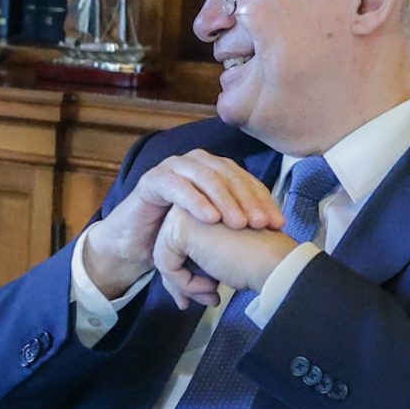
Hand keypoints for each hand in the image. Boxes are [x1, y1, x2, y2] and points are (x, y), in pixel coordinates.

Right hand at [83, 150, 284, 296]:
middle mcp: (196, 164)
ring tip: (238, 223)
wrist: (132, 244)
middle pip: (230, 176)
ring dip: (225, 200)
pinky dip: (195, 201)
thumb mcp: (213, 230)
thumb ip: (238, 222)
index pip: (246, 181)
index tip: (276, 223)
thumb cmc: (174, 235)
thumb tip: (275, 226)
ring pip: (206, 178)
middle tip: (259, 223)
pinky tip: (210, 218)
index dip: (263, 200)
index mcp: (215, 171)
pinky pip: (177, 186)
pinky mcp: (153, 179)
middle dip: (248, 200)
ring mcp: (174, 168)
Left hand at [152, 210, 299, 310]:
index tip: (210, 293)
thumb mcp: (218, 266)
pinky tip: (211, 285)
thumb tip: (180, 298)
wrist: (274, 262)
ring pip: (164, 259)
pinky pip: (166, 264)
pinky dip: (185, 283)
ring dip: (186, 285)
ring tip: (212, 292)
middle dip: (184, 283)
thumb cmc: (255, 262)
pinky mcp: (180, 225)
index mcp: (203, 210)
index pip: (180, 248)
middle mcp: (192, 204)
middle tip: (209, 297)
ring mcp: (185, 211)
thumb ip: (197, 273)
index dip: (189, 278)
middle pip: (168, 251)